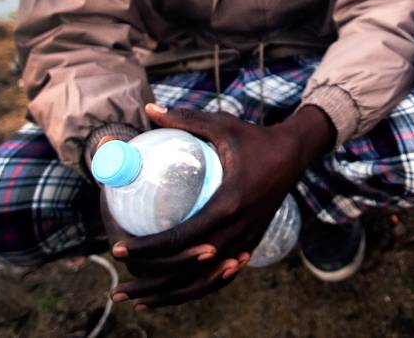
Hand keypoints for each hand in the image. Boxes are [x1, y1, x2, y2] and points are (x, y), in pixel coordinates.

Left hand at [110, 102, 333, 307]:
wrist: (295, 154)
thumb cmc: (255, 138)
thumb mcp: (222, 125)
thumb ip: (184, 119)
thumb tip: (148, 111)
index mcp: (230, 203)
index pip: (182, 237)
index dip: (147, 248)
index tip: (119, 249)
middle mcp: (239, 229)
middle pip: (189, 270)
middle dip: (150, 281)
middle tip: (118, 288)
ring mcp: (247, 241)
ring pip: (204, 281)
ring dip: (169, 295)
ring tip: (138, 301)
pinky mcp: (251, 245)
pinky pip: (220, 276)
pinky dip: (195, 290)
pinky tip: (173, 294)